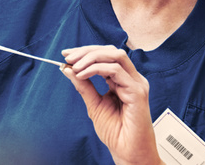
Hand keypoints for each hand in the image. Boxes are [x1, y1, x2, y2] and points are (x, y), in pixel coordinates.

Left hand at [61, 45, 163, 164]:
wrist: (126, 152)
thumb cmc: (115, 132)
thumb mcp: (94, 104)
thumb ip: (84, 86)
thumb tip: (69, 68)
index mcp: (123, 79)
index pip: (106, 55)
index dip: (86, 51)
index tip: (67, 54)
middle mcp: (132, 78)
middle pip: (111, 51)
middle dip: (87, 51)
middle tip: (69, 57)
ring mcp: (136, 83)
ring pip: (115, 56)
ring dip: (91, 57)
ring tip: (75, 66)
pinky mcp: (137, 91)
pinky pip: (116, 71)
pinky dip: (96, 69)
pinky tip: (83, 75)